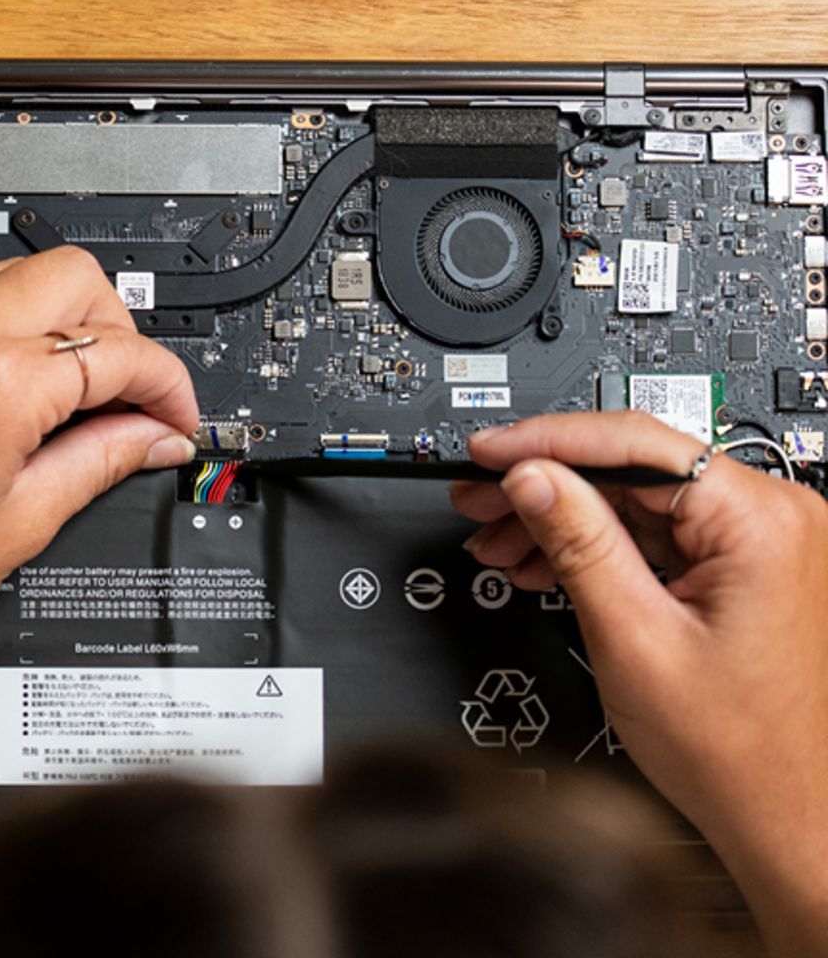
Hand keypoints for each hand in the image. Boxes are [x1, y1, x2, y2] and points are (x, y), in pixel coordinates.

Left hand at [0, 248, 199, 671]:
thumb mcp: (20, 521)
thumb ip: (101, 460)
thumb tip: (152, 436)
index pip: (121, 352)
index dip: (165, 386)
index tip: (168, 414)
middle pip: (75, 277)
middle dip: (115, 331)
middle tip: (120, 392)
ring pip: (7, 267)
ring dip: (44, 314)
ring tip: (49, 382)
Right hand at [452, 412, 827, 954]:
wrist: (781, 814)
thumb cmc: (735, 750)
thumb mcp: (631, 636)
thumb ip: (578, 543)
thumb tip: (532, 477)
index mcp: (762, 523)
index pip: (635, 444)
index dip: (546, 443)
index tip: (487, 452)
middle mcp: (775, 521)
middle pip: (633, 469)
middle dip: (545, 484)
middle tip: (476, 498)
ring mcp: (762, 545)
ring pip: (637, 502)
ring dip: (561, 518)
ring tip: (499, 540)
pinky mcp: (745, 569)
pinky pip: (657, 535)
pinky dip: (596, 545)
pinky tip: (543, 561)